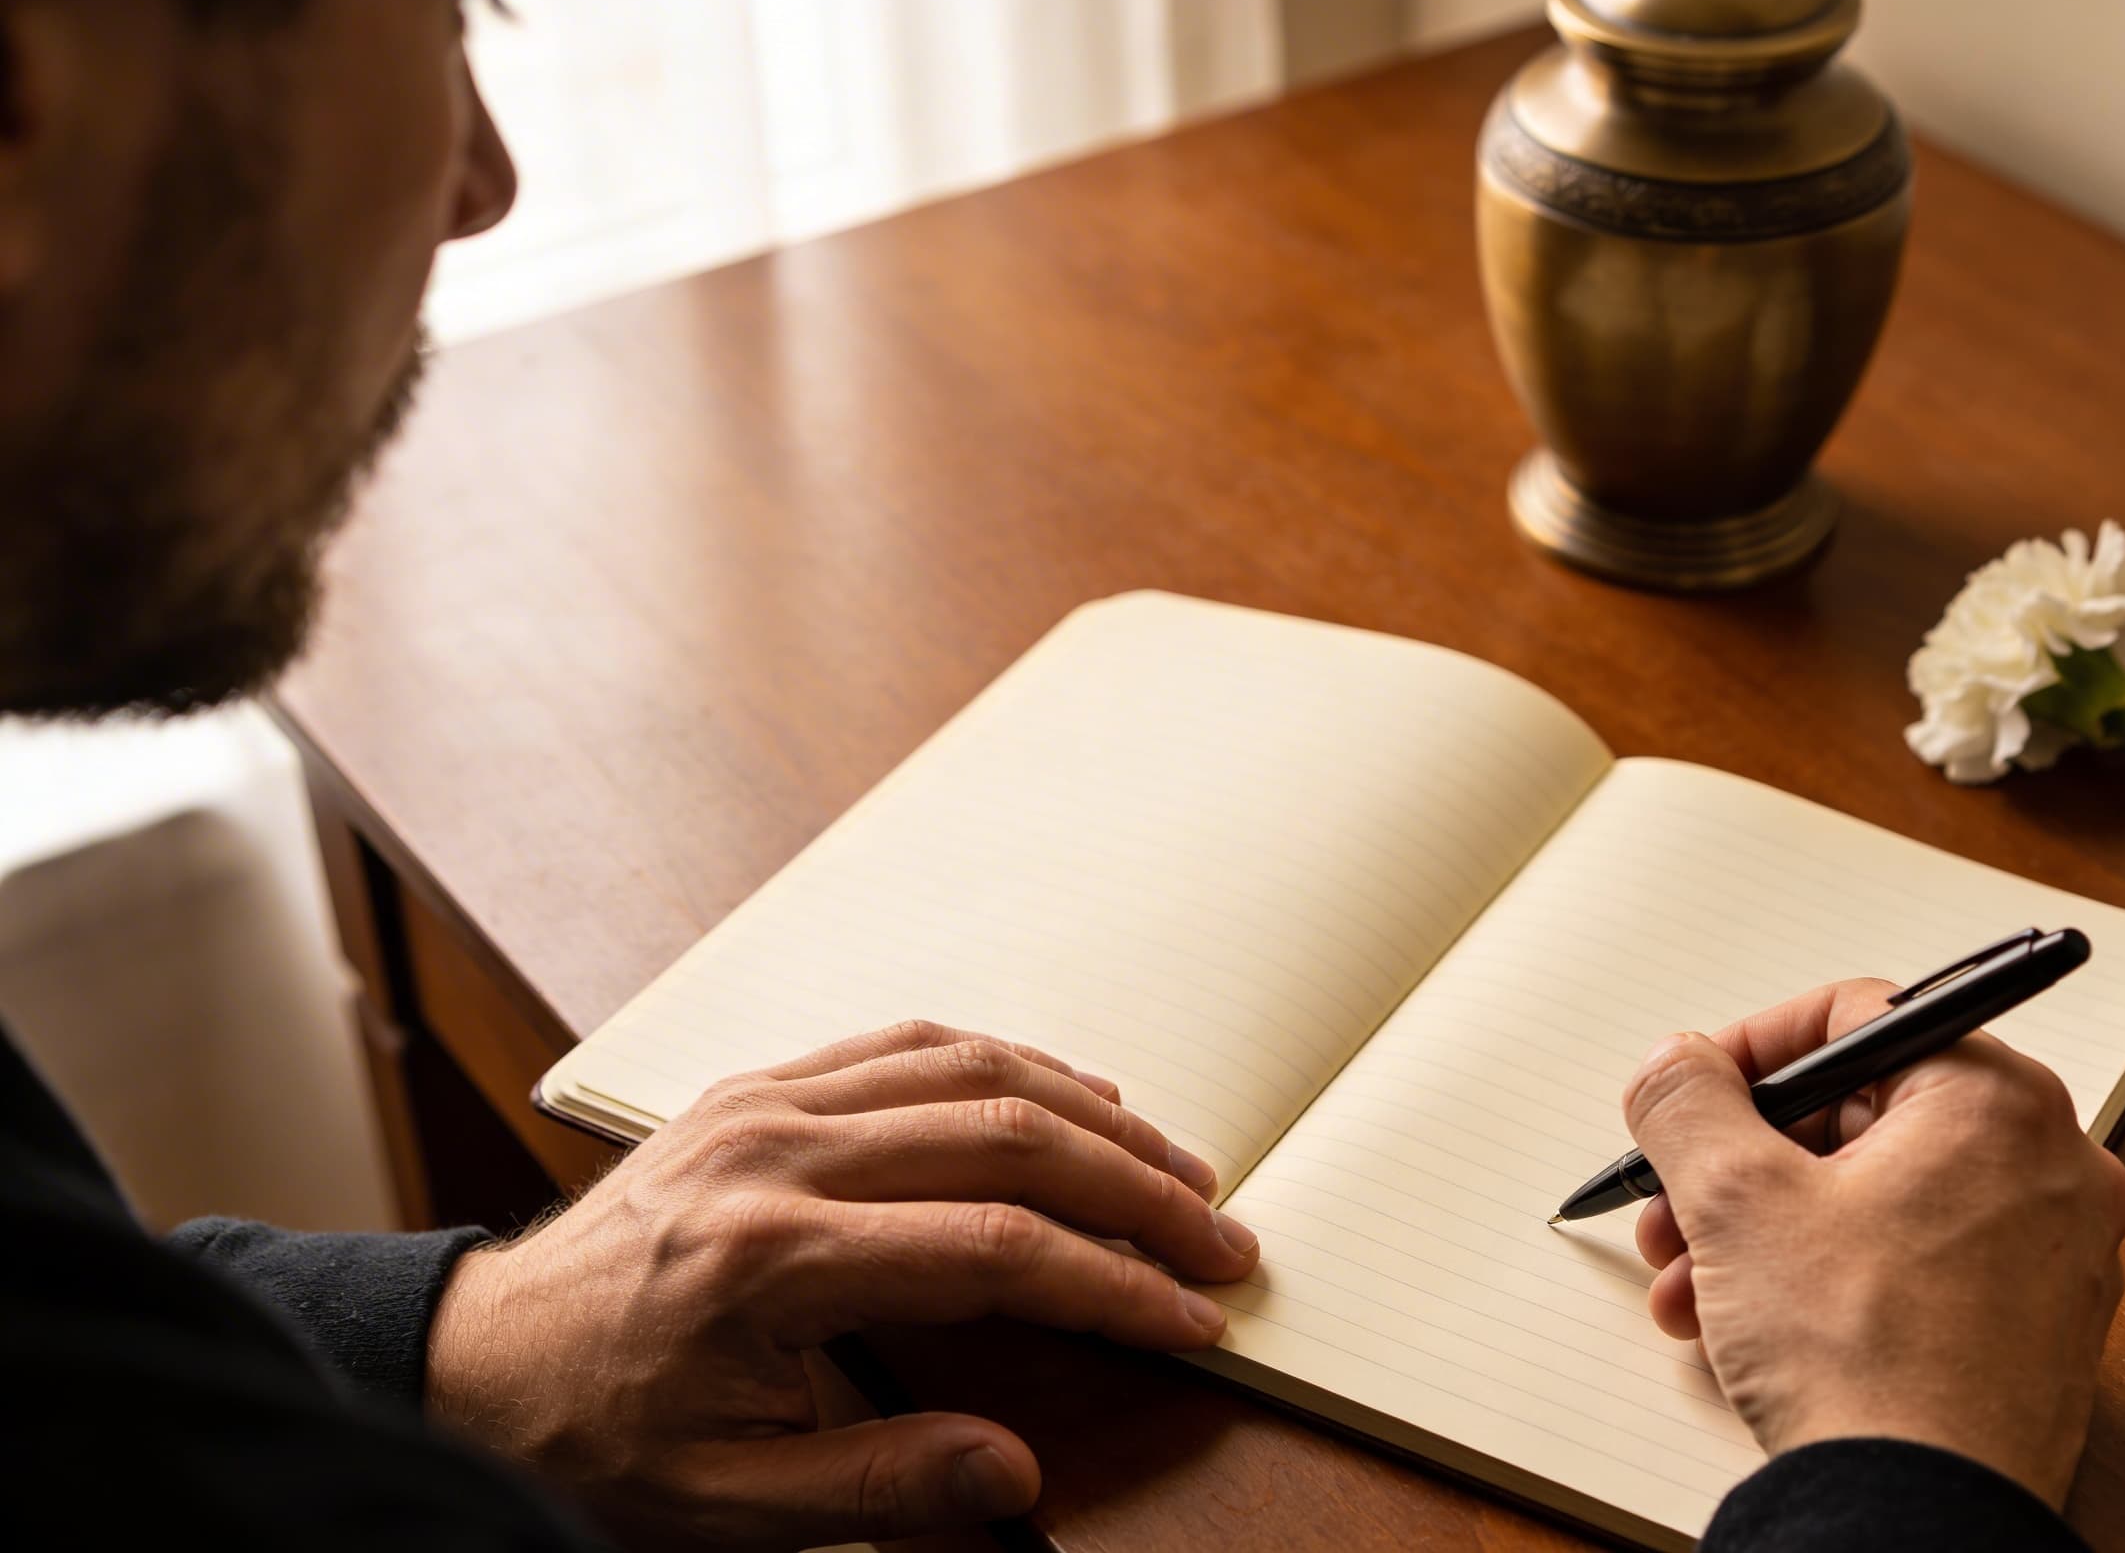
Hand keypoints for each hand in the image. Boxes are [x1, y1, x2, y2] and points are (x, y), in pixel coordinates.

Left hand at [426, 1020, 1258, 1548]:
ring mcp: (765, 1103)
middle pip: (1003, 1136)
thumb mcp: (723, 1510)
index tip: (1193, 1318)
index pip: (992, 1249)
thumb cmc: (594, 1438)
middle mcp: (775, 1153)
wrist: (474, 1364)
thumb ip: (879, 1487)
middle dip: (1135, 1188)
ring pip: (968, 1071)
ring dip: (1090, 1114)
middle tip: (1222, 1237)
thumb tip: (1019, 1472)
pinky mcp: (757, 1086)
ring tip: (1177, 1167)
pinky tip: (1069, 1097)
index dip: (1112, 1285)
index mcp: (770, 1259)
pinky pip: (905, 1045)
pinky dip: (1005, 1064)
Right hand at [1621, 980, 2124, 1506]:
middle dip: (1743, 1165)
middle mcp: (2050, 1164)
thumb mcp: (1735, 1197)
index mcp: (1997, 1101)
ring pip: (1880, 1199)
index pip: (1859, 1017)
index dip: (1750, 1050)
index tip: (1691, 1091)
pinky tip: (1750, 1327)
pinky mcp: (2038, 1329)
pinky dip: (1831, 1277)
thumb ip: (1689, 1101)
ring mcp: (2055, 1253)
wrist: (1920, 1517)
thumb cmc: (1860, 1358)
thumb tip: (1675, 1065)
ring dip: (1767, 1230)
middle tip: (1675, 1204)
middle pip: (1863, 1117)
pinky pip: (1917, 1265)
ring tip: (1694, 1287)